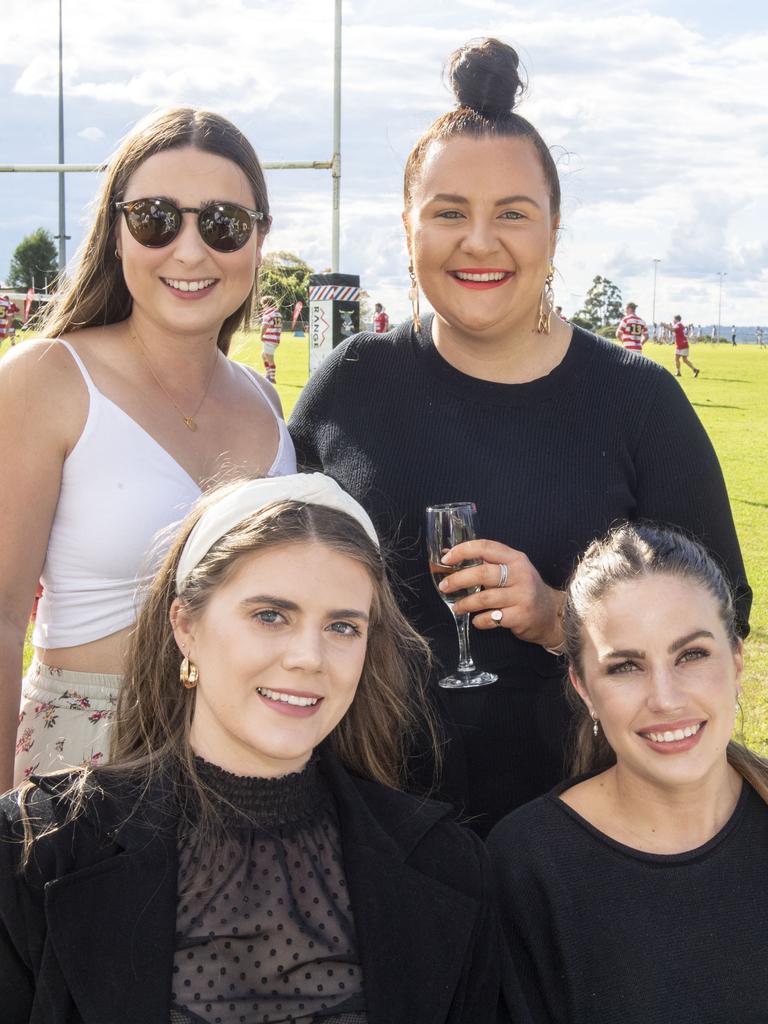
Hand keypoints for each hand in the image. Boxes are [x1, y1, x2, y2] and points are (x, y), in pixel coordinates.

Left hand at [438, 539, 564, 648]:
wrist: (551, 614)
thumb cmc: (523, 589)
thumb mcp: (512, 570)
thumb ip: (487, 564)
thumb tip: (449, 557)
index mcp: (515, 558)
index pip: (486, 547)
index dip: (463, 551)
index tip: (446, 559)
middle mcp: (521, 574)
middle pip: (483, 573)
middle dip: (458, 580)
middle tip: (444, 586)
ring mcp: (522, 596)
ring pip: (485, 598)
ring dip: (465, 603)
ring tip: (457, 607)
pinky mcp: (521, 616)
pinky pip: (491, 619)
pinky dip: (479, 621)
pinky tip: (477, 620)